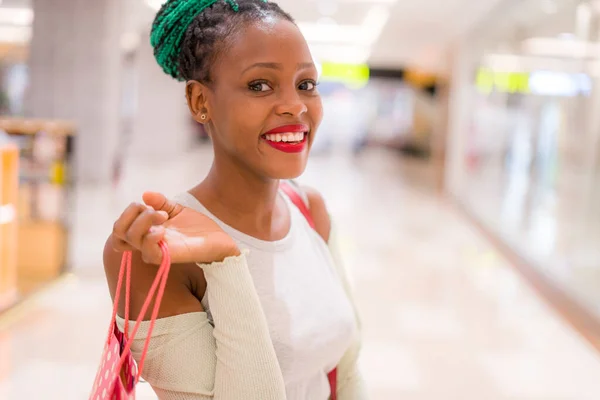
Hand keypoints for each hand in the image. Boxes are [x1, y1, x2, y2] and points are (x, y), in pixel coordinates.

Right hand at [111, 192, 239, 264]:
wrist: (219, 239)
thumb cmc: (196, 227)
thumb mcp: (176, 209)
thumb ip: (160, 202)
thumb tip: (145, 194)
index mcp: (146, 232)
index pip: (119, 227)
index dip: (128, 212)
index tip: (147, 204)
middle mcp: (147, 243)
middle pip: (118, 233)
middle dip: (132, 214)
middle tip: (156, 211)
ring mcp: (156, 250)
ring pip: (131, 240)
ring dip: (143, 222)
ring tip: (163, 216)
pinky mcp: (168, 257)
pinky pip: (149, 253)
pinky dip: (151, 238)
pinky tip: (163, 230)